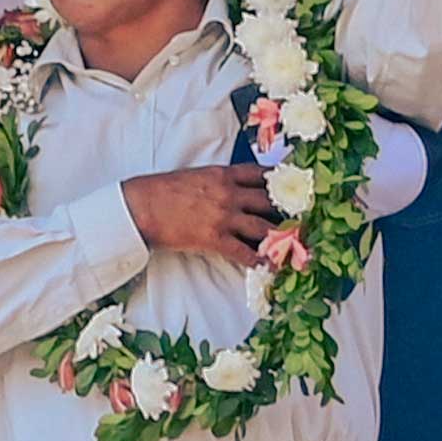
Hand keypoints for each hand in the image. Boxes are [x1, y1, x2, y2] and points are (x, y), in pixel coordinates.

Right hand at [122, 166, 282, 266]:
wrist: (139, 206)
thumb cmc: (160, 190)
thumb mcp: (194, 175)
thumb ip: (216, 180)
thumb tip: (229, 187)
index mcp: (224, 174)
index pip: (262, 174)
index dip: (280, 181)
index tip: (293, 187)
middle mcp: (230, 194)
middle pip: (270, 201)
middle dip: (287, 210)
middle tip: (302, 218)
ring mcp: (223, 216)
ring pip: (263, 228)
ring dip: (280, 238)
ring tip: (292, 246)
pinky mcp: (214, 238)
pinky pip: (243, 251)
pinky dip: (258, 260)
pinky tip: (267, 266)